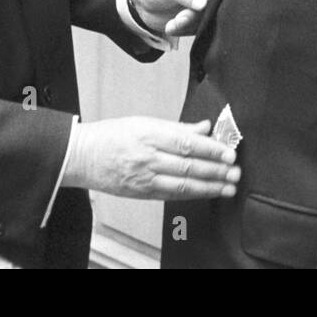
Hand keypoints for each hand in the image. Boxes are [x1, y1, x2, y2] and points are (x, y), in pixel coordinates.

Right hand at [62, 117, 239, 199]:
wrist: (81, 156)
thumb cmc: (111, 135)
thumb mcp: (144, 121)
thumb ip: (177, 127)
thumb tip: (204, 127)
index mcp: (149, 134)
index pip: (186, 143)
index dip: (211, 149)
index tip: (229, 152)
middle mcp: (147, 157)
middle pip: (188, 165)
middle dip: (216, 170)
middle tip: (235, 171)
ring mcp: (144, 178)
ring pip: (183, 184)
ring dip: (209, 186)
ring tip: (229, 186)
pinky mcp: (142, 193)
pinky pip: (172, 194)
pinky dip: (192, 193)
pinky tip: (207, 192)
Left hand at [130, 0, 214, 37]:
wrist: (141, 5)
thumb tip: (203, 3)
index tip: (202, 4)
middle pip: (215, 0)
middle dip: (197, 12)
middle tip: (181, 17)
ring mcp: (203, 3)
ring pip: (208, 17)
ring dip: (189, 23)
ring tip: (173, 22)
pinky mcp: (198, 18)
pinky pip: (199, 28)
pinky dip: (184, 29)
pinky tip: (172, 26)